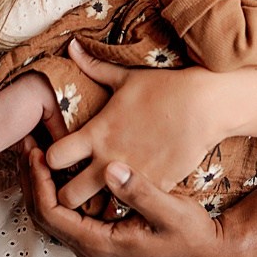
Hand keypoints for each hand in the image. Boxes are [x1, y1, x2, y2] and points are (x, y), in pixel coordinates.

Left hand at [20, 140, 249, 256]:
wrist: (207, 256)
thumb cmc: (190, 236)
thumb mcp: (170, 212)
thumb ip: (140, 192)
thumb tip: (111, 168)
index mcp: (101, 242)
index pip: (52, 214)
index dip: (39, 182)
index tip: (37, 153)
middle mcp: (92, 246)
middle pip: (43, 214)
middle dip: (32, 179)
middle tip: (27, 145)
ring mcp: (96, 242)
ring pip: (53, 214)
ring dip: (41, 183)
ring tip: (36, 151)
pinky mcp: (103, 234)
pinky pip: (67, 212)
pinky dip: (56, 188)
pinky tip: (61, 167)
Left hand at [40, 41, 227, 209]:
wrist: (206, 105)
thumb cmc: (166, 87)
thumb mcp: (126, 76)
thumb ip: (94, 67)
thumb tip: (71, 45)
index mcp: (96, 133)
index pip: (53, 159)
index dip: (50, 159)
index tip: (59, 156)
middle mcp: (108, 160)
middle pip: (66, 197)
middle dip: (64, 194)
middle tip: (72, 185)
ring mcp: (132, 178)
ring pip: (96, 211)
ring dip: (95, 205)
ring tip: (99, 194)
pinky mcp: (155, 188)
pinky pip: (131, 210)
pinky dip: (126, 207)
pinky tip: (127, 196)